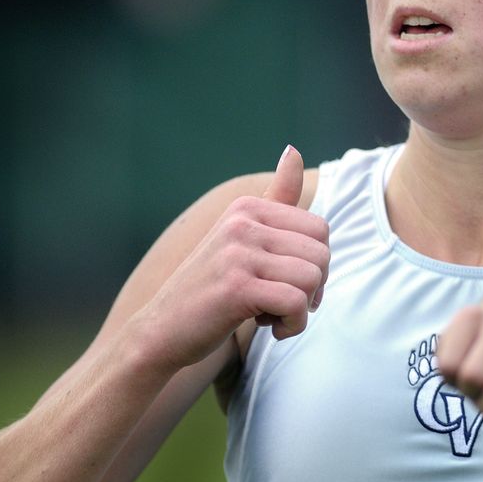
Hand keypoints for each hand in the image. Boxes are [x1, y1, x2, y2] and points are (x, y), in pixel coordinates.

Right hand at [134, 145, 329, 370]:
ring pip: (313, 278)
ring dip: (303, 309)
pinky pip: (296, 303)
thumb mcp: (241, 236)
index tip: (289, 282)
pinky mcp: (236, 288)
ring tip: (273, 315)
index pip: (320, 230)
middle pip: (322, 253)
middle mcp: (242, 222)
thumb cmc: (209, 288)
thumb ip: (275, 198)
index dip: (315, 264)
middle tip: (284, 303)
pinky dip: (293, 324)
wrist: (160, 332)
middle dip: (314, 286)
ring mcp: (237, 253)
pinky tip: (271, 328)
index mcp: (247, 207)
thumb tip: (294, 149)